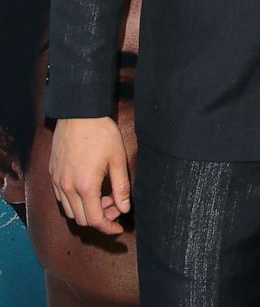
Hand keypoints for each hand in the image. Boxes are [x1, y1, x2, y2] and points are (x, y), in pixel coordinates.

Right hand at [49, 116, 130, 234]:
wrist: (78, 113)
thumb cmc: (101, 133)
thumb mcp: (118, 158)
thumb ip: (121, 186)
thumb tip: (124, 208)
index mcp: (85, 186)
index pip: (95, 220)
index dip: (109, 228)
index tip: (119, 228)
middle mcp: (67, 188)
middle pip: (82, 219)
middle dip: (101, 218)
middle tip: (115, 207)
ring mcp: (57, 181)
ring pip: (70, 211)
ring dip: (87, 210)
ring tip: (104, 196)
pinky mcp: (52, 174)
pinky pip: (61, 198)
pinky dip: (75, 202)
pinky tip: (88, 189)